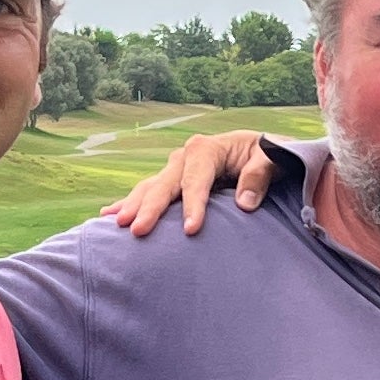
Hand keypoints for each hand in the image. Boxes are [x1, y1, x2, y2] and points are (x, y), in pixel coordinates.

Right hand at [104, 130, 275, 235]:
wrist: (262, 151)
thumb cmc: (268, 156)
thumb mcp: (271, 159)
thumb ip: (259, 176)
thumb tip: (244, 202)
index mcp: (207, 149)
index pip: (197, 180)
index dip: (193, 205)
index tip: (190, 230)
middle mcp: (185, 156)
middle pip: (165, 184)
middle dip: (150, 207)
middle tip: (137, 230)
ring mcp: (175, 168)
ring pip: (150, 188)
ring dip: (133, 206)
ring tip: (116, 224)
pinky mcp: (172, 180)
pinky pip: (148, 192)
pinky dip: (129, 203)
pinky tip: (108, 215)